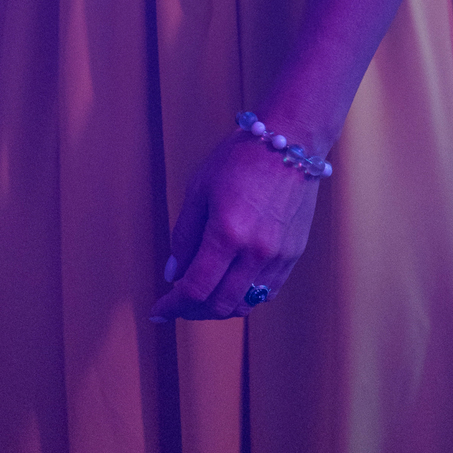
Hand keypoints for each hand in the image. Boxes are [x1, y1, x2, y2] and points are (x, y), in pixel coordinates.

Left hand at [150, 130, 320, 322]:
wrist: (290, 141)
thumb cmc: (239, 158)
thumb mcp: (200, 188)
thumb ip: (184, 235)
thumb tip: (173, 274)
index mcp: (227, 233)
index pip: (195, 290)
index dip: (172, 306)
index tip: (158, 311)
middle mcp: (255, 251)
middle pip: (220, 305)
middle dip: (193, 310)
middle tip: (179, 301)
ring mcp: (278, 255)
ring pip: (245, 304)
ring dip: (219, 306)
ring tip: (204, 293)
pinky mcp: (294, 253)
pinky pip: (267, 291)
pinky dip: (245, 295)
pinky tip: (232, 282)